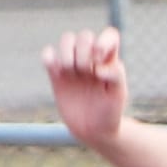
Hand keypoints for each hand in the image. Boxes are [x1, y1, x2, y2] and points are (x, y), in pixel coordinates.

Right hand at [43, 26, 128, 144]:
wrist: (93, 130)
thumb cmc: (110, 112)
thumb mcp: (119, 95)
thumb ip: (115, 75)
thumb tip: (100, 68)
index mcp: (109, 60)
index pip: (109, 35)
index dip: (103, 40)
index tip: (100, 59)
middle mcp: (91, 59)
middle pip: (84, 36)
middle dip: (84, 51)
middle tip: (86, 72)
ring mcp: (73, 66)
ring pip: (66, 39)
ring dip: (67, 52)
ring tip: (71, 71)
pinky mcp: (57, 75)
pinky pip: (48, 55)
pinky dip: (49, 57)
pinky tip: (57, 71)